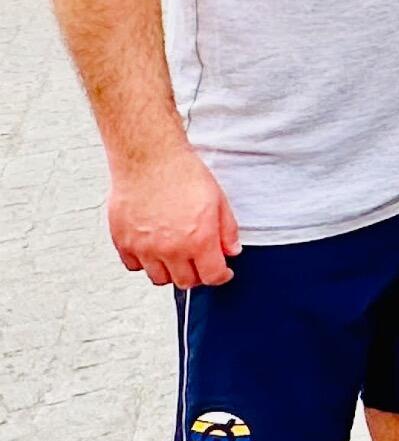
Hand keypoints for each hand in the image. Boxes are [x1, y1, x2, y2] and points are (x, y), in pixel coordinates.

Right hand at [108, 144, 238, 287]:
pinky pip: (134, 266)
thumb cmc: (182, 173)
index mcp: (198, 240)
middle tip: (200, 261)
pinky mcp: (124, 243)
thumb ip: (227, 230)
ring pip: (159, 278)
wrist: (149, 158)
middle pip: (185, 282)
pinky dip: (144, 262)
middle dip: (197, 274)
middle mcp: (170, 249)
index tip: (222, 272)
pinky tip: (152, 247)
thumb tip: (232, 251)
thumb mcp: (217, 199)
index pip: (212, 276)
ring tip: (176, 254)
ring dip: (170, 271)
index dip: (221, 276)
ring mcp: (144, 248)